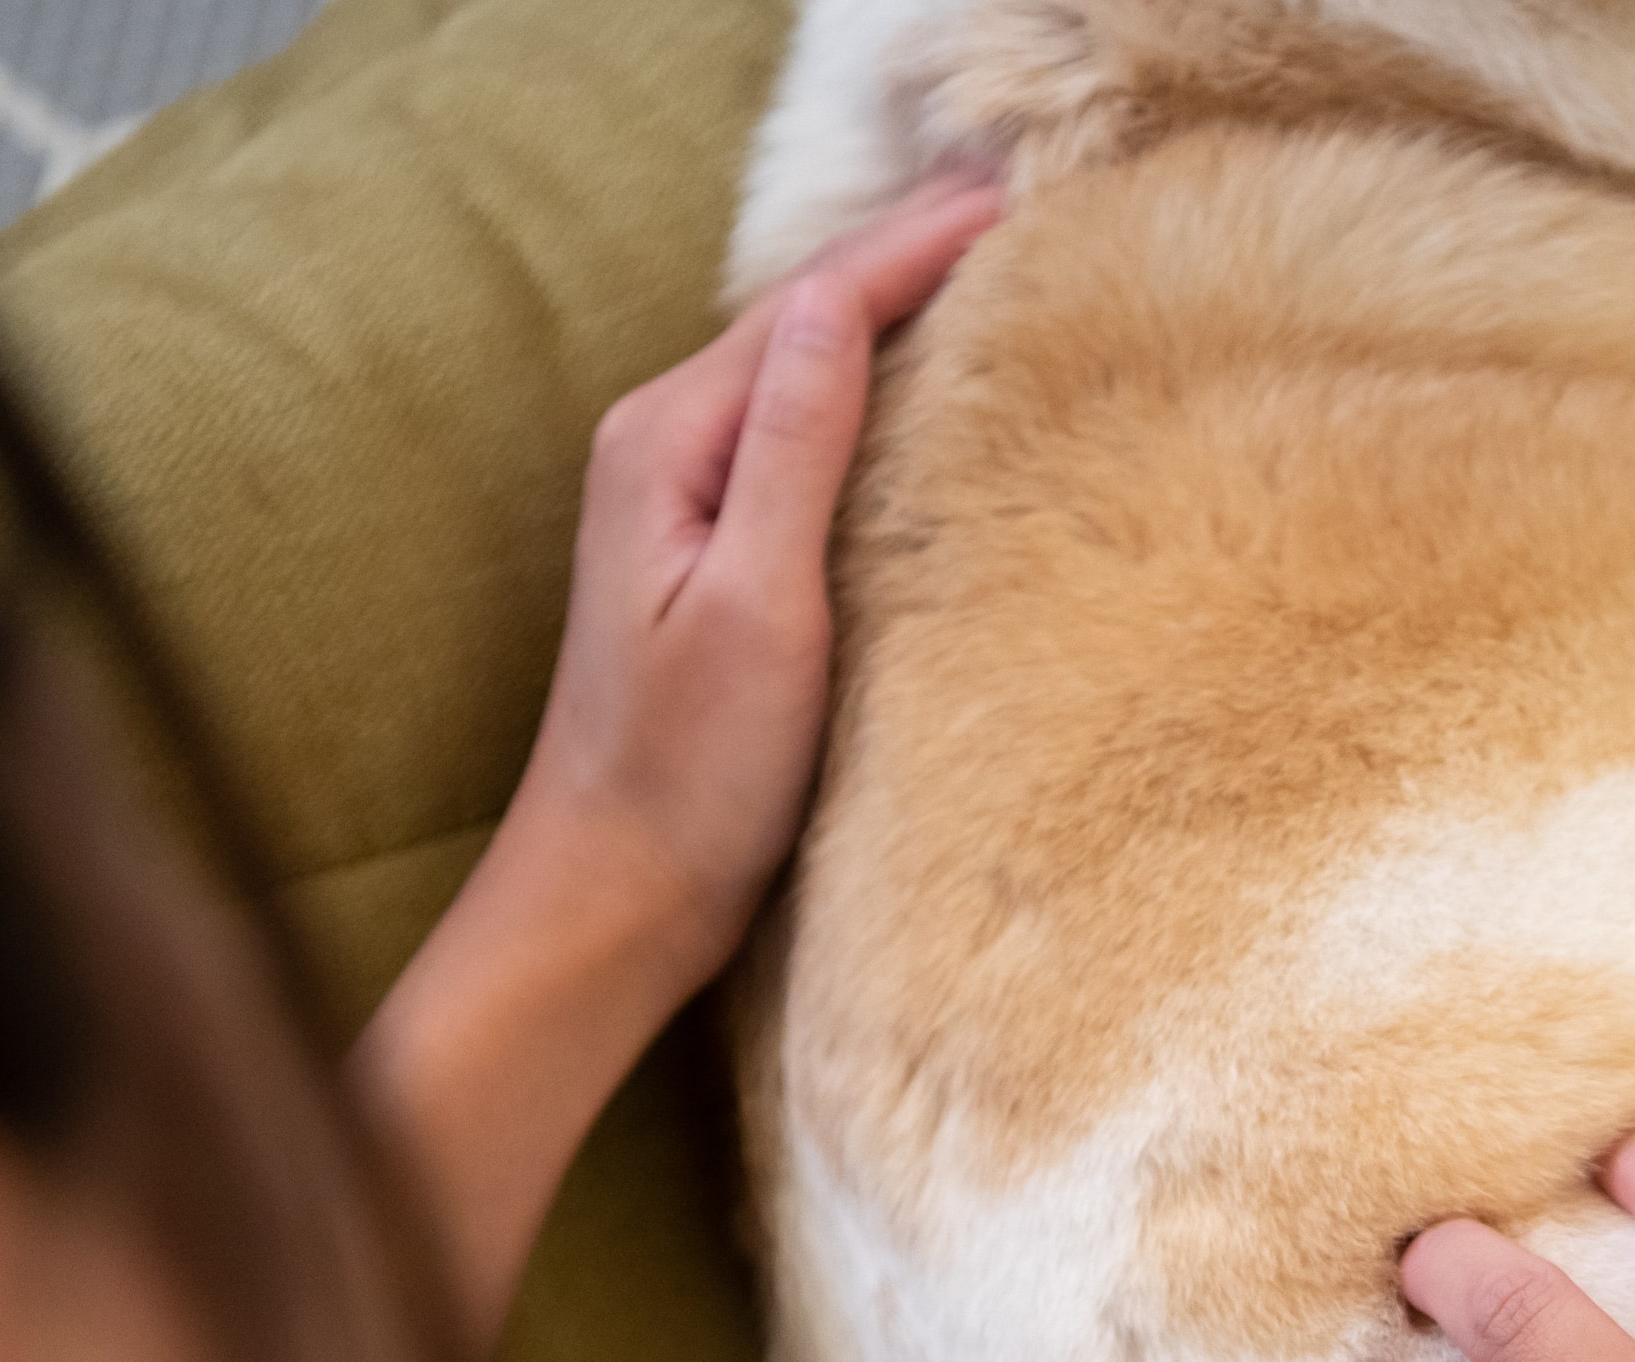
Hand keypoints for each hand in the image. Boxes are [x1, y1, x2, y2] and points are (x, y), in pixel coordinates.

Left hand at [506, 172, 1005, 995]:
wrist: (615, 892)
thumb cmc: (686, 773)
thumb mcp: (754, 601)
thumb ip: (791, 445)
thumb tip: (834, 299)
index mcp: (667, 441)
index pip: (810, 305)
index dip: (912, 246)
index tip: (1010, 196)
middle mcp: (663, 447)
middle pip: (803, 317)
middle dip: (907, 258)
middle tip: (1019, 205)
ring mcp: (683, 499)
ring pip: (806, 371)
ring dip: (893, 316)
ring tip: (992, 270)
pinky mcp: (714, 552)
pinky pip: (805, 437)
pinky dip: (875, 394)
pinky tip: (930, 395)